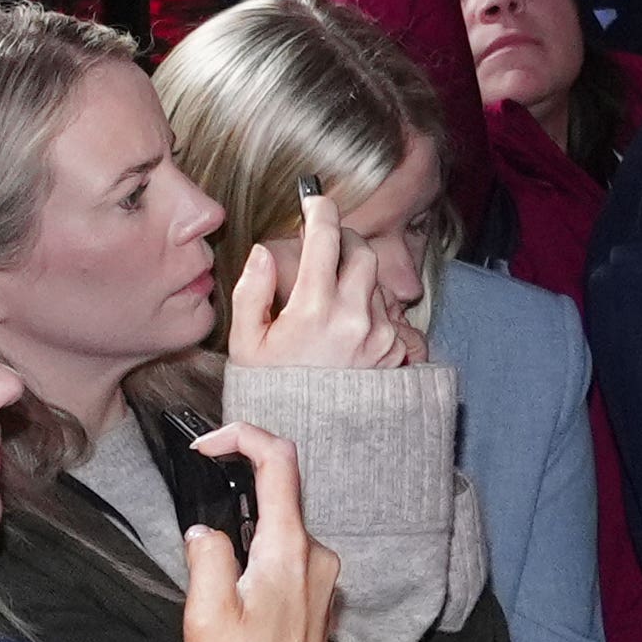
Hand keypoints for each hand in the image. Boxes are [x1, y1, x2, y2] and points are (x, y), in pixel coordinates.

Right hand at [178, 424, 339, 641]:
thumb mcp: (206, 612)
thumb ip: (205, 555)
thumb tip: (204, 528)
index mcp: (293, 551)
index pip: (280, 463)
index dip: (243, 437)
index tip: (205, 445)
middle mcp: (318, 560)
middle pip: (281, 497)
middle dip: (237, 490)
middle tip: (196, 507)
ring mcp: (323, 587)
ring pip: (282, 534)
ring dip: (246, 532)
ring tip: (209, 569)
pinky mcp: (318, 610)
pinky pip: (290, 563)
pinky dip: (260, 558)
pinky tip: (234, 596)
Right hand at [228, 186, 419, 372]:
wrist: (310, 442)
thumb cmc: (271, 391)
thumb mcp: (246, 344)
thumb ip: (252, 292)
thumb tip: (264, 251)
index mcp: (313, 309)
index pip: (325, 238)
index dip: (319, 210)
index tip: (313, 199)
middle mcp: (354, 317)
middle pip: (361, 251)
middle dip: (343, 242)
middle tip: (323, 249)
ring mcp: (380, 335)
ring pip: (374, 282)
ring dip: (354, 280)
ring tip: (328, 306)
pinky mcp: (396, 351)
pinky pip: (386, 313)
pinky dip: (367, 311)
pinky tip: (344, 332)